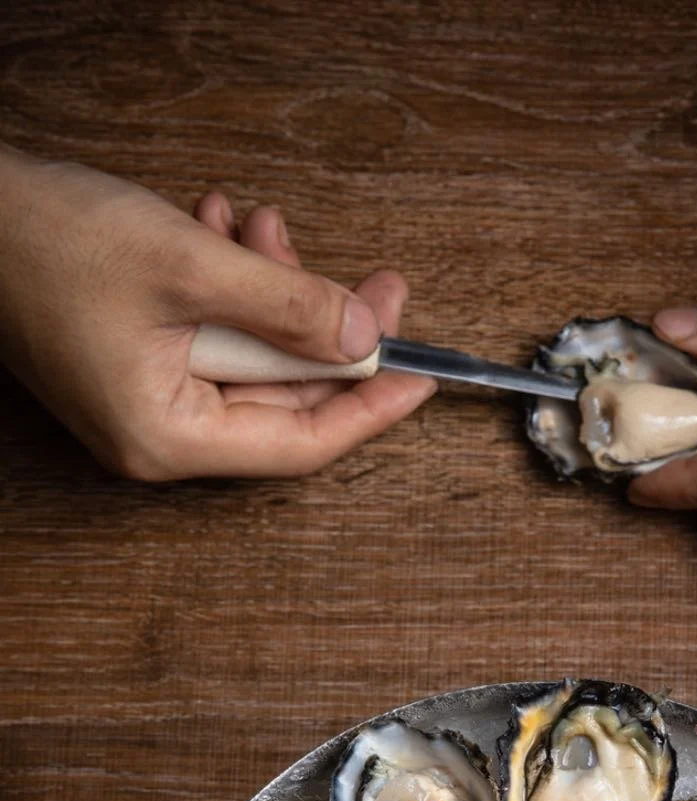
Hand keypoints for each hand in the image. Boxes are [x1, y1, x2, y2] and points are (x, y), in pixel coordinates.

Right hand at [0, 147, 434, 479]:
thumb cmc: (44, 241)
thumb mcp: (190, 266)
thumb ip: (289, 307)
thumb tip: (362, 337)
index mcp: (167, 436)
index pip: (301, 444)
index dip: (369, 408)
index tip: (421, 375)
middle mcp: (160, 433)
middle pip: (285, 399)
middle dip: (329, 332)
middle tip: (377, 286)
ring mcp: (149, 399)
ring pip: (255, 358)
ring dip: (276, 292)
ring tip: (266, 229)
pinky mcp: (141, 360)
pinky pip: (218, 334)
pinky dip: (235, 284)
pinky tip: (227, 230)